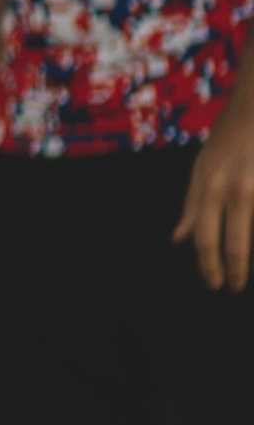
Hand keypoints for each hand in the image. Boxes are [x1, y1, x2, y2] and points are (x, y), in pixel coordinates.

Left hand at [177, 107, 253, 291]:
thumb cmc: (231, 136)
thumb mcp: (202, 166)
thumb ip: (192, 204)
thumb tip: (178, 239)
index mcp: (209, 185)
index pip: (204, 237)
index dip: (207, 265)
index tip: (213, 283)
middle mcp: (235, 189)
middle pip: (231, 244)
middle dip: (231, 272)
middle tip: (232, 288)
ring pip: (251, 236)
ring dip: (247, 261)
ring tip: (246, 276)